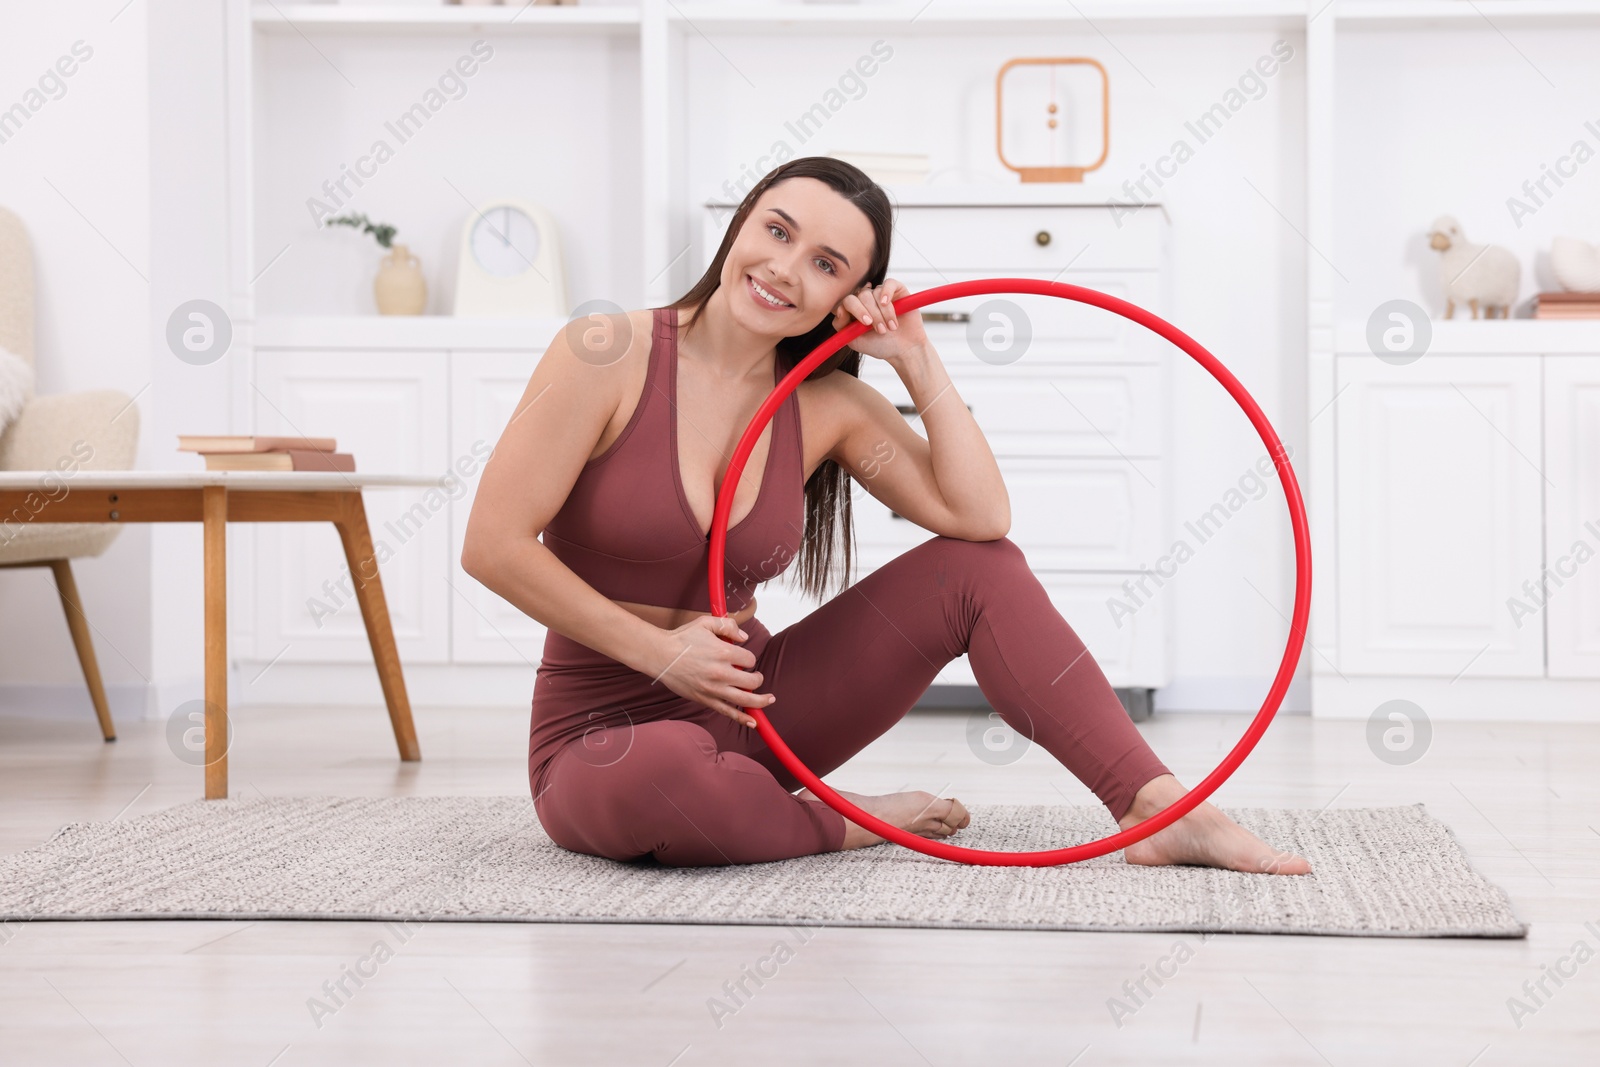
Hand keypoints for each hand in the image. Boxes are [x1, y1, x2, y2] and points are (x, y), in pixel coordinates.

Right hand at [649, 614, 774, 727]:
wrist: (660, 655)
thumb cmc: (682, 639)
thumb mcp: (706, 623)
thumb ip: (728, 626)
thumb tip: (744, 637)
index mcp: (723, 653)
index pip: (750, 660)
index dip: (749, 659)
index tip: (742, 658)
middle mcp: (721, 673)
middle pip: (752, 681)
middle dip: (757, 678)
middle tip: (755, 676)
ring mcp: (714, 689)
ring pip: (745, 699)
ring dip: (760, 700)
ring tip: (769, 699)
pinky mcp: (705, 699)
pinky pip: (728, 712)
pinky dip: (742, 718)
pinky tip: (754, 721)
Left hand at [830, 278, 927, 363]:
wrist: (904, 350)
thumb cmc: (880, 346)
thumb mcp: (855, 341)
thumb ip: (842, 326)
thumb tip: (840, 309)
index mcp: (854, 311)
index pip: (847, 302)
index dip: (855, 310)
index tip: (865, 323)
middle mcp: (866, 301)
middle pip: (861, 296)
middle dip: (871, 313)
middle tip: (880, 330)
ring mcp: (880, 294)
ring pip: (875, 293)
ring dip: (883, 313)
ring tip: (891, 328)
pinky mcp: (896, 290)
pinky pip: (888, 283)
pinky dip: (887, 292)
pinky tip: (887, 303)